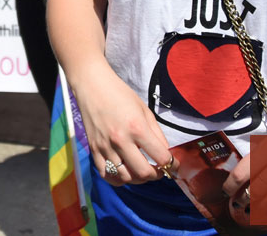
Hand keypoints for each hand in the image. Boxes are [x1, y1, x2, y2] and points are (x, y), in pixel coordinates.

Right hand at [72, 65, 171, 186]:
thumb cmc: (120, 94)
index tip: (174, 165)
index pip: (161, 157)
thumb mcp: (144, 110)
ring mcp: (106, 147)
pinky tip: (124, 172)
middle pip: (144, 173)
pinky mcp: (94, 150)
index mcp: (137, 128)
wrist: (92, 86)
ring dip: (138, 178)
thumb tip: (164, 153)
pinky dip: (118, 179)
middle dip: (156, 175)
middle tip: (159, 170)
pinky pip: (106, 174)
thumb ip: (156, 133)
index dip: (172, 164)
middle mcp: (121, 140)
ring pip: (126, 177)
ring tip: (142, 170)